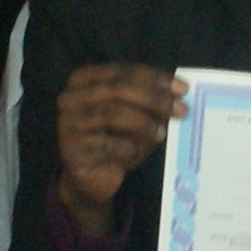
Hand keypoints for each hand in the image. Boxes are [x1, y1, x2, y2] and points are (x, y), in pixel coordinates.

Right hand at [51, 63, 185, 237]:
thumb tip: (178, 94)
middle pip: (117, 89)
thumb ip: (151, 103)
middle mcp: (70, 97)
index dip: (154, 78)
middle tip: (180, 110)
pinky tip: (138, 152)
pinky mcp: (71, 150)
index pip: (122, 71)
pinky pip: (106, 144)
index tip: (183, 89)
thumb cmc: (115, 142)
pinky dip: (128, 148)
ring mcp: (67, 123)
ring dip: (143, 123)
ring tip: (162, 134)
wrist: (90, 180)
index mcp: (83, 79)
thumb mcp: (135, 117)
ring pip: (111, 113)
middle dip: (153, 98)